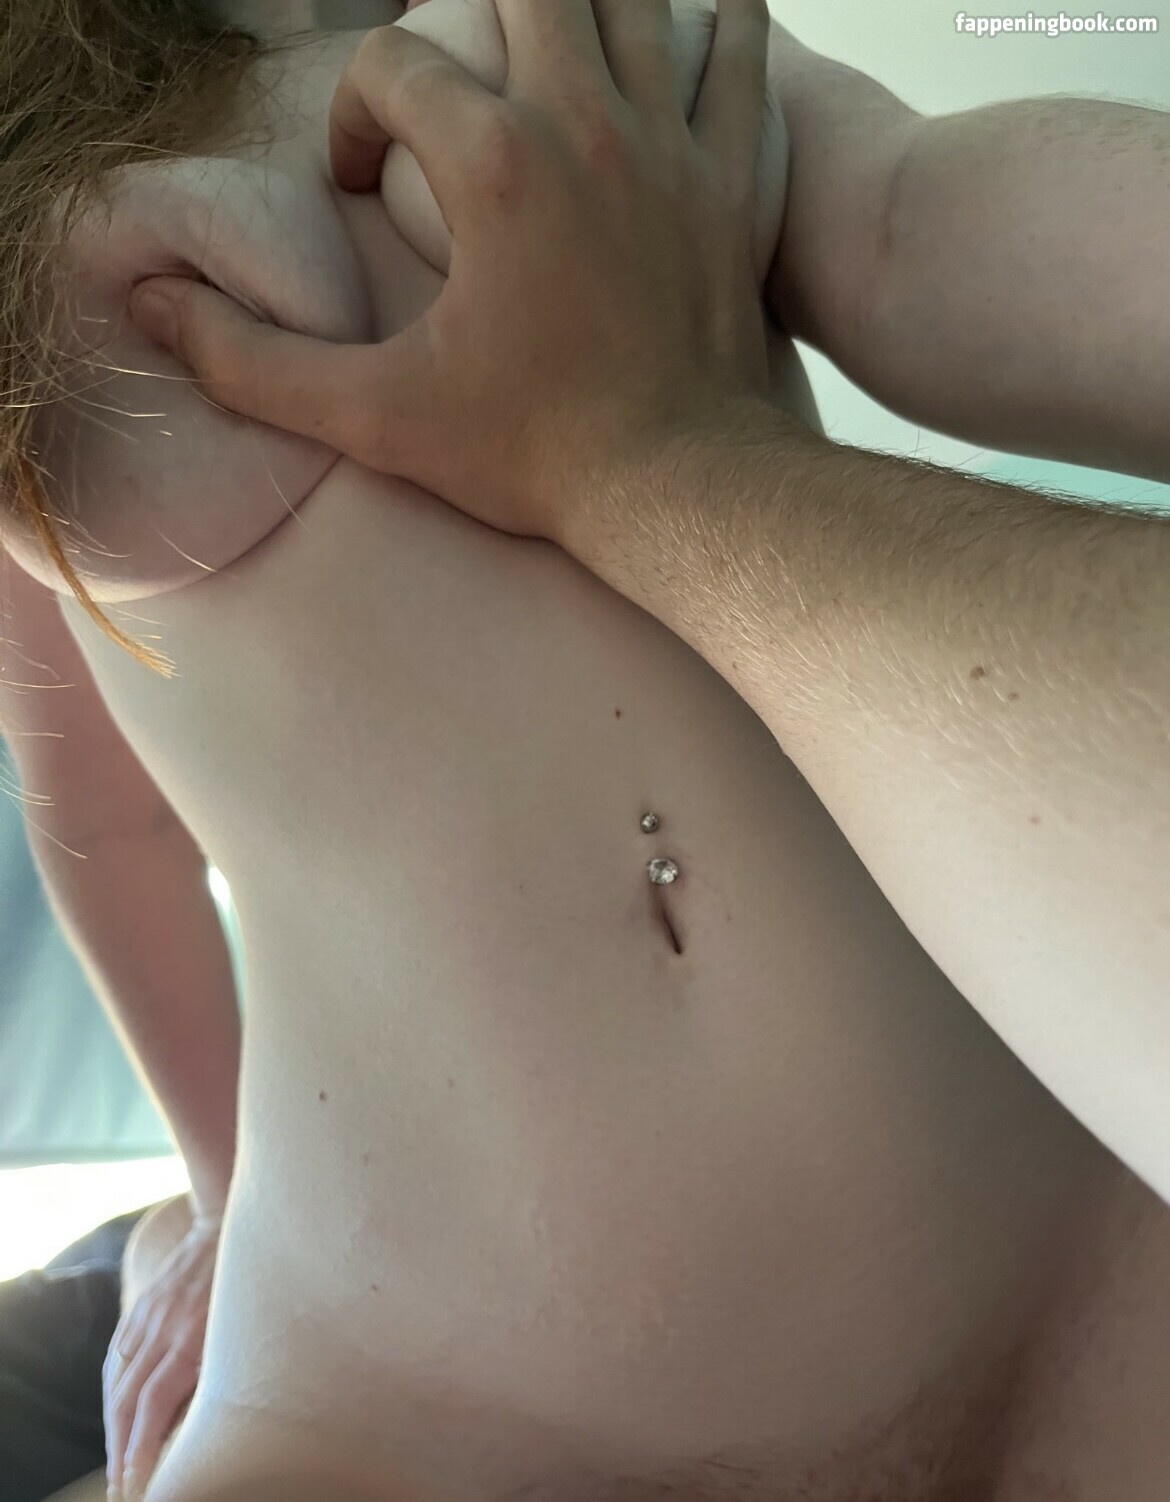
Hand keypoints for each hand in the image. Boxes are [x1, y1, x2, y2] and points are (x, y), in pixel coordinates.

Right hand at [104, 1200, 221, 1500]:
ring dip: (113, 1425)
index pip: (153, 1403)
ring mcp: (148, 1316)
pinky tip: (115, 1411)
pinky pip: (118, 1354)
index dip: (140, 1445)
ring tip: (116, 1459)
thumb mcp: (246, 1327)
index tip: (135, 1478)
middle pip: (127, 1400)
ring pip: (117, 1380)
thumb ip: (222, 1368)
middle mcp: (163, 1329)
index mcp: (191, 1336)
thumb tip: (205, 1418)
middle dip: (120, 1447)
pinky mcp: (142, 1307)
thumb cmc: (250, 1280)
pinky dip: (113, 1388)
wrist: (227, 1221)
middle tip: (120, 1484)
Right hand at [129, 0, 776, 546]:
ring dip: (583, 4)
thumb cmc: (535, 452)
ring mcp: (672, 143)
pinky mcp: (736, 178)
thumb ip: (256, 364)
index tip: (363, 186)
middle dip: (475, 8)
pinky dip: (719, 24)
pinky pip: (740, 53)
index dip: (356, 113)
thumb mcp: (379, 417)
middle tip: (459, 78)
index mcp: (493, 166)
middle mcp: (585, 124)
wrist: (676, 488)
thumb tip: (158, 309)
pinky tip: (687, 35)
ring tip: (548, 47)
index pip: (395, 61)